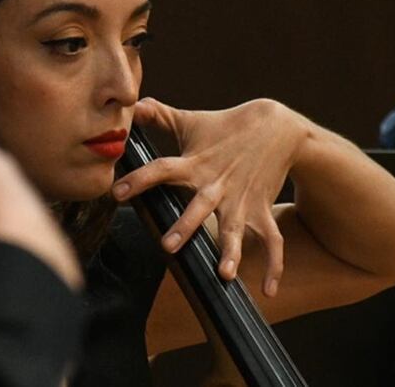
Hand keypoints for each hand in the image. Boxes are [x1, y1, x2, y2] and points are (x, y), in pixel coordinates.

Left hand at [112, 97, 308, 295]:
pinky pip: (273, 241)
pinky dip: (274, 266)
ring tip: (223, 274)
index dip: (139, 179)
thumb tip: (131, 104)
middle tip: (168, 246)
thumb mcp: (190, 120)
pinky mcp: (261, 208)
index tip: (117, 192)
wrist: (277, 126)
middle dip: (185, 226)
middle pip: (199, 207)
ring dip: (231, 251)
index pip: (162, 170)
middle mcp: (216, 185)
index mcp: (194, 164)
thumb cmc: (225, 126)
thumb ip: (159, 116)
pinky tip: (268, 291)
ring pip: (236, 228)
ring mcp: (241, 199)